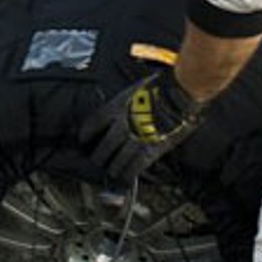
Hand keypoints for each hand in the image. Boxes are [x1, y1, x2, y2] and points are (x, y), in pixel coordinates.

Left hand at [80, 69, 204, 182]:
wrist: (178, 92)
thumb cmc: (162, 84)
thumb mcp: (137, 86)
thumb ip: (128, 96)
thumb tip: (129, 98)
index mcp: (117, 106)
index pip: (94, 122)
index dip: (87, 132)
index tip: (83, 138)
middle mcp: (122, 124)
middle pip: (104, 146)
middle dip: (99, 156)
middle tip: (98, 160)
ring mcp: (135, 138)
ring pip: (117, 159)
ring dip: (113, 167)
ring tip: (112, 171)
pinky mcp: (151, 148)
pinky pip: (136, 166)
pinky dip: (129, 173)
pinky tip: (126, 177)